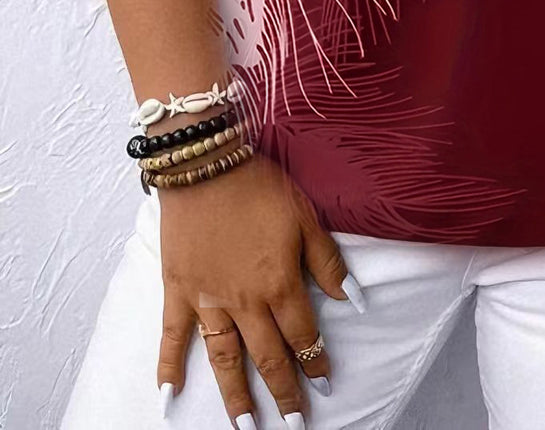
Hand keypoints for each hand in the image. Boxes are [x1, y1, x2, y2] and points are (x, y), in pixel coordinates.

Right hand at [156, 150, 351, 426]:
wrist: (207, 163)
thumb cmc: (260, 185)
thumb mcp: (306, 216)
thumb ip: (327, 262)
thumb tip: (354, 300)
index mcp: (279, 283)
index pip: (303, 335)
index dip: (316, 361)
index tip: (324, 384)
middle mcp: (245, 301)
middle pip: (268, 356)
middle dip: (284, 391)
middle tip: (295, 423)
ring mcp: (208, 299)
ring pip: (225, 358)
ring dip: (235, 395)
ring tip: (245, 426)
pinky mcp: (178, 289)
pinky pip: (173, 336)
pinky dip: (168, 367)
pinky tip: (168, 397)